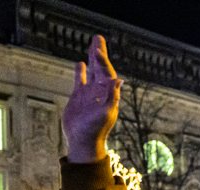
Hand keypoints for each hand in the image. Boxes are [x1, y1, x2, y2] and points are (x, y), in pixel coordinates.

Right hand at [62, 34, 121, 162]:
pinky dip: (80, 72)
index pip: (107, 72)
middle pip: (101, 68)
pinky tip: (80, 63)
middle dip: (99, 53)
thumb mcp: (105, 113)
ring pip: (92, 72)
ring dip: (92, 59)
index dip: (102, 61)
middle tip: (98, 38)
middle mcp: (100, 92)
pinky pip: (80, 81)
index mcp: (108, 94)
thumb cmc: (95, 130)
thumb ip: (112, 96)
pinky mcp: (79, 98)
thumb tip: (119, 80)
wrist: (83, 141)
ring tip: (92, 45)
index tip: (97, 50)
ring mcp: (90, 94)